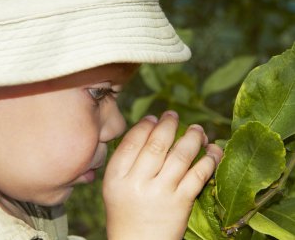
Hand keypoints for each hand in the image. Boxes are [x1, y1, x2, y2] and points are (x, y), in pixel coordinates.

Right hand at [103, 111, 222, 239]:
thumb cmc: (125, 212)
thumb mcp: (114, 186)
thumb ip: (125, 161)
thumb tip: (148, 130)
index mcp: (116, 176)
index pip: (132, 142)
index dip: (145, 126)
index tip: (154, 118)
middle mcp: (137, 182)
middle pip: (157, 144)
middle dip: (168, 124)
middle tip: (174, 115)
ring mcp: (161, 192)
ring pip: (181, 155)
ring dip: (193, 138)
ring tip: (197, 130)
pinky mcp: (181, 202)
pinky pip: (198, 174)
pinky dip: (209, 159)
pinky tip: (212, 150)